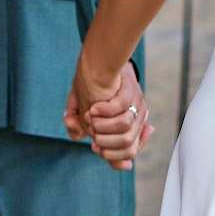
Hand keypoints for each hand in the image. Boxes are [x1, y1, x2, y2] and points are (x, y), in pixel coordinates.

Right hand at [66, 57, 151, 171]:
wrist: (96, 58)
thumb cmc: (90, 85)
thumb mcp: (81, 110)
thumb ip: (79, 127)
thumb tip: (77, 137)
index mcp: (130, 124)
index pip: (131, 151)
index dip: (114, 157)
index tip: (97, 148)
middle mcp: (137, 115)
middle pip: (128, 145)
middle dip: (105, 143)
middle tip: (92, 134)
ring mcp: (136, 102)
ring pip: (125, 128)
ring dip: (102, 126)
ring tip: (89, 117)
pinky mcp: (131, 89)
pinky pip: (121, 107)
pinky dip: (104, 110)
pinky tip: (93, 108)